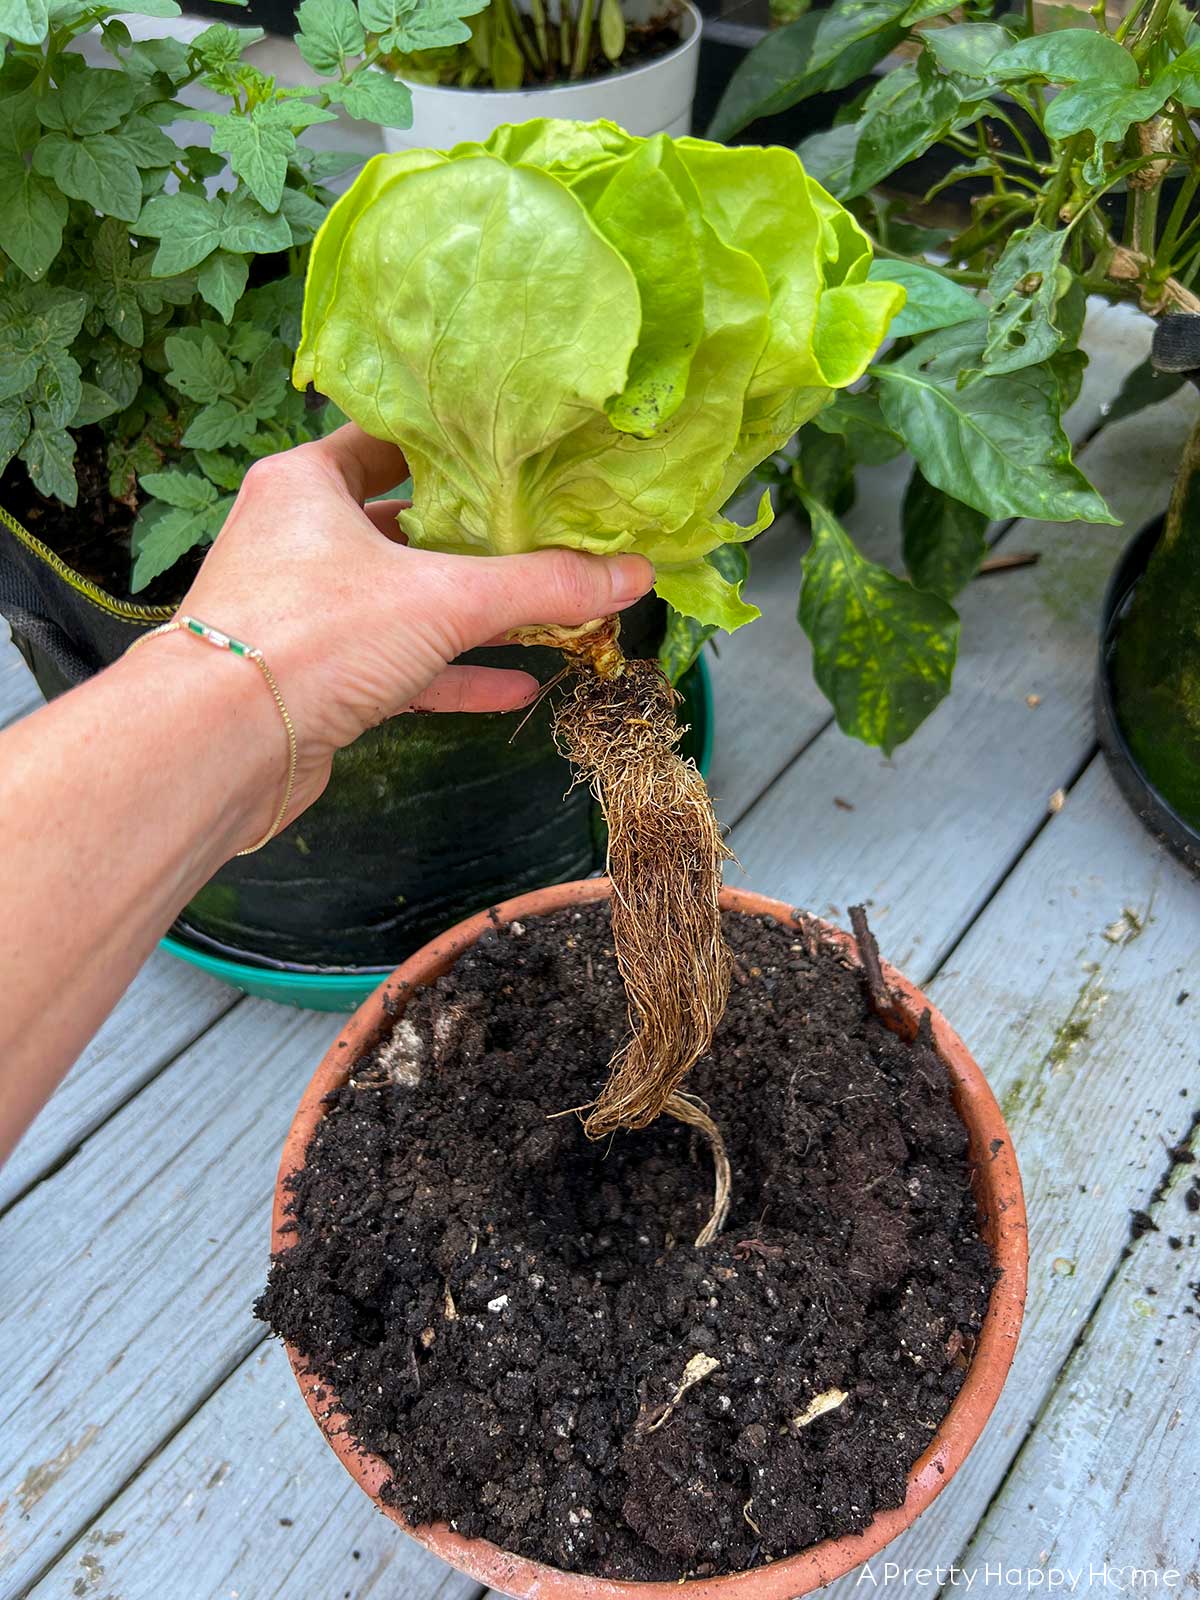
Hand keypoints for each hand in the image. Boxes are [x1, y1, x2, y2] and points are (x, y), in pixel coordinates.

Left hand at [178, 423, 654, 820]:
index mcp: (309, 483)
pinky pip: (398, 664)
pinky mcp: (317, 677)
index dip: (458, 445)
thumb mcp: (445, 598)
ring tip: (551, 612)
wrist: (223, 745)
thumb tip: (636, 575)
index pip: (391, 441)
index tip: (522, 452)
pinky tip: (517, 685)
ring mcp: (306, 611)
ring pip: (405, 601)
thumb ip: (542, 586)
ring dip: (474, 613)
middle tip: (551, 531)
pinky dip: (453, 673)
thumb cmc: (317, 632)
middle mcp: (299, 537)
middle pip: (406, 525)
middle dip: (479, 538)